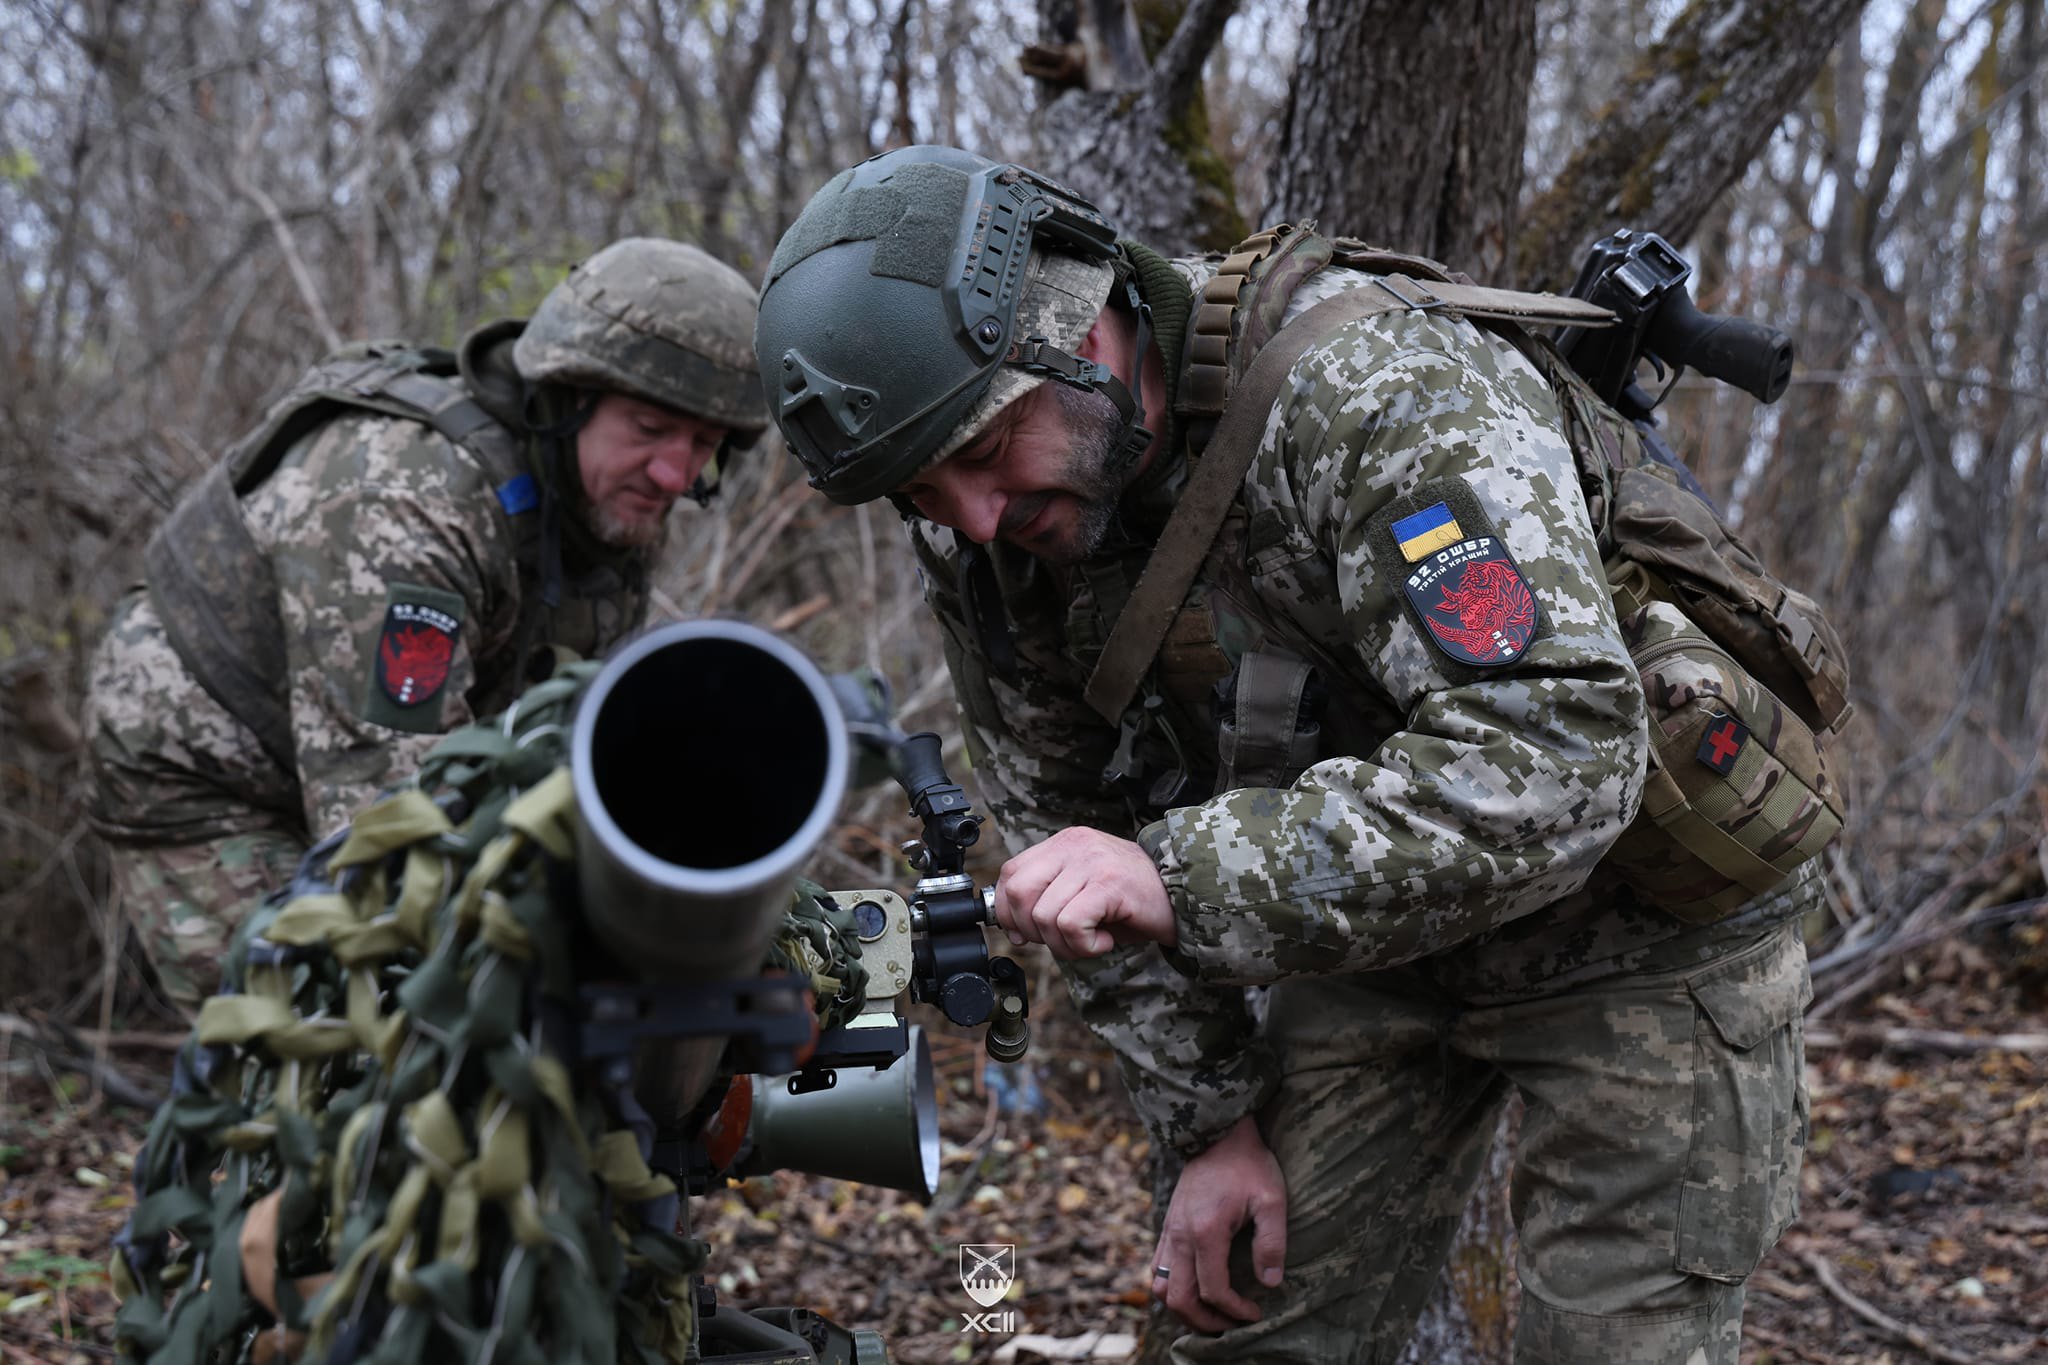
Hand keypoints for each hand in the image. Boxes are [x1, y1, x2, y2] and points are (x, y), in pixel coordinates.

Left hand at [992, 826, 1174, 958]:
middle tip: (1065, 939)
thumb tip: (1011, 929)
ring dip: (1065, 944)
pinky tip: (1106, 940)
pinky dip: (1084, 946)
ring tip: (1094, 940)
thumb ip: (1047, 900)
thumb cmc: (1135, 902)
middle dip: (1033, 931)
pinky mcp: (1108, 883)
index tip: (1026, 933)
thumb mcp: (1082, 893)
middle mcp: (1074, 845)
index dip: (1009, 911)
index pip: (1009, 874)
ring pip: (1044, 915)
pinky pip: (1070, 924)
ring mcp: (1091, 861)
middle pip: (1019, 893)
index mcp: (1064, 843)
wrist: (1187, 899)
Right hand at [1150, 1116, 1287, 1330]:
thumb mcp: (1272, 1200)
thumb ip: (1272, 1243)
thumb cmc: (1249, 1164)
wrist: (1218, 1132)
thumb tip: (1270, 1283)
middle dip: (1205, 1321)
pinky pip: (1158, 1269)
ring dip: (1184, 1308)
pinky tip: (1196, 1288)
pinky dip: (1172, 1288)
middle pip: (1179, 1299)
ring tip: (1212, 1313)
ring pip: (1162, 1288)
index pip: (1213, 1290)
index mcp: (1205, 1232)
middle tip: (1231, 1324)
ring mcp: (1169, 1231)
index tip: (1256, 1312)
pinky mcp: (1168, 1226)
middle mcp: (1180, 1236)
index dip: (1235, 1310)